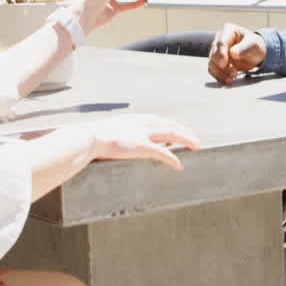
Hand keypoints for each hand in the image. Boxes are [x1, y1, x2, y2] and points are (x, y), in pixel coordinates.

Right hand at [79, 114, 199, 170]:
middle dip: (184, 131)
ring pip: (172, 135)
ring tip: (196, 147)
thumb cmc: (94, 136)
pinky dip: (173, 159)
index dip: (171, 124)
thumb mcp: (108, 131)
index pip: (158, 120)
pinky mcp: (142, 146)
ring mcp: (143, 134)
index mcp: (134, 120)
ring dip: (186, 140)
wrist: (90, 137)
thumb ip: (116, 133)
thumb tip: (114, 138)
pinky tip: (180, 165)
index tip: (179, 128)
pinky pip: (163, 153)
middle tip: (194, 138)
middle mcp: (142, 124)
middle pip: (170, 125)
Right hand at [208, 23, 265, 85]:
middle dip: (222, 66)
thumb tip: (233, 53)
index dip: (221, 53)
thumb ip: (244, 48)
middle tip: (234, 74)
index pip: (221, 42)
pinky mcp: (216, 61)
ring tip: (232, 79)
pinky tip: (228, 80)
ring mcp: (216, 50)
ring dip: (220, 73)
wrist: (254, 53)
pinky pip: (212, 69)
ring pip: (212, 63)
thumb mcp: (254, 45)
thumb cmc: (254, 45)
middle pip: (214, 54)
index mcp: (228, 31)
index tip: (224, 63)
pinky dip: (219, 76)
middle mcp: (219, 39)